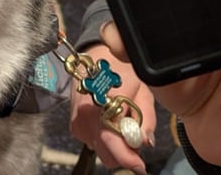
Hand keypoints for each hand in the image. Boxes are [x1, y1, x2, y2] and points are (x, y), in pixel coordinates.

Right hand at [69, 42, 155, 174]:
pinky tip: (110, 119)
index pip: (112, 142)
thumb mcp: (143, 88)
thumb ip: (146, 118)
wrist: (95, 56)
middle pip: (107, 153)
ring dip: (116, 144)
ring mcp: (78, 122)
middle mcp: (86, 116)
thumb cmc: (120, 68)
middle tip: (136, 135)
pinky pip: (94, 141)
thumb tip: (145, 142)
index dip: (128, 158)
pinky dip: (105, 137)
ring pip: (101, 149)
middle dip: (125, 152)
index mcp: (102, 104)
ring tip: (124, 121)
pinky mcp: (75, 125)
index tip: (140, 166)